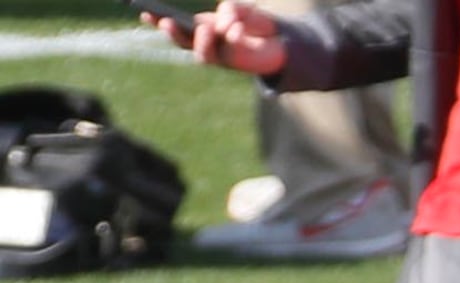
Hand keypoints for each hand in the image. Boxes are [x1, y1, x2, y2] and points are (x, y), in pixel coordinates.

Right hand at [151, 0, 289, 74]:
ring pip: (203, 55)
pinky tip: (236, 29)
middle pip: (183, 44)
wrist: (282, 41)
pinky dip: (233, 36)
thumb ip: (230, 10)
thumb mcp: (240, 9)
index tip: (144, 12)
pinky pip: (231, 51)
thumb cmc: (254, 24)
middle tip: (166, 22)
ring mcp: (221, 56)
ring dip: (201, 41)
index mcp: (201, 29)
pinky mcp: (238, 63)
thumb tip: (223, 23)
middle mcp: (207, 44)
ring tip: (205, 28)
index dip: (158, 20)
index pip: (176, 27)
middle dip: (173, 33)